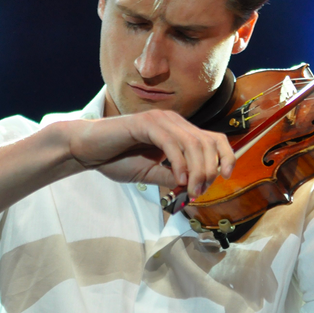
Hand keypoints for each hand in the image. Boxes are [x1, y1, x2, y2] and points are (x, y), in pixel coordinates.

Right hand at [65, 110, 235, 196]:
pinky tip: (178, 180)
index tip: (227, 177)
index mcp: (178, 130)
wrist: (86, 150)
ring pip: (192, 143)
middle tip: (199, 193)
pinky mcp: (145, 123)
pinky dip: (179, 164)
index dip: (226, 155)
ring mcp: (160, 119)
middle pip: (207, 142)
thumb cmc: (116, 159)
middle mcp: (173, 120)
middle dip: (209, 170)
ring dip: (196, 170)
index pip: (213, 138)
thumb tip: (195, 188)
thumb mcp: (151, 174)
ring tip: (190, 190)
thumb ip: (173, 177)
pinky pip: (171, 143)